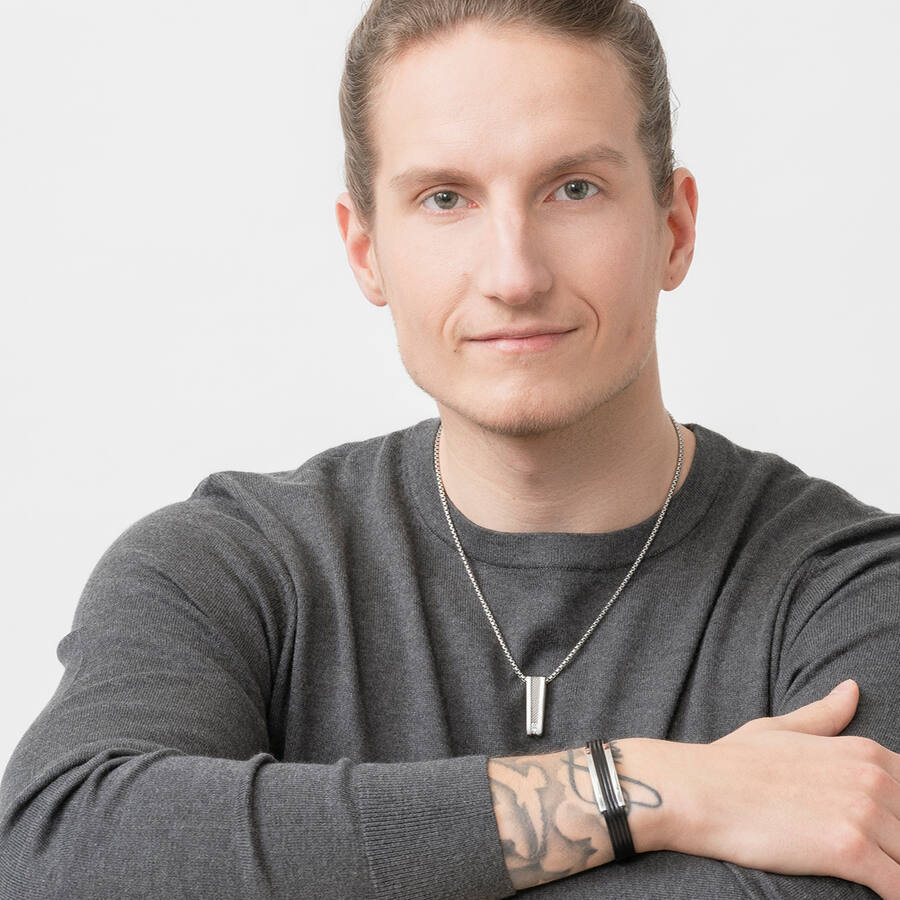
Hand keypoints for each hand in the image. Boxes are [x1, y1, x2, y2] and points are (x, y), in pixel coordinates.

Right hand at [663, 680, 899, 897]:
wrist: (697, 791)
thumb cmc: (732, 762)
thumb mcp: (781, 729)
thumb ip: (824, 715)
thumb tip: (852, 688)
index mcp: (862, 752)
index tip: (888, 833)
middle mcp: (871, 779)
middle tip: (881, 855)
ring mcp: (862, 813)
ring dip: (899, 870)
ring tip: (882, 878)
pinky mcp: (849, 851)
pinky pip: (899, 887)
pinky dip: (896, 895)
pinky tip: (879, 895)